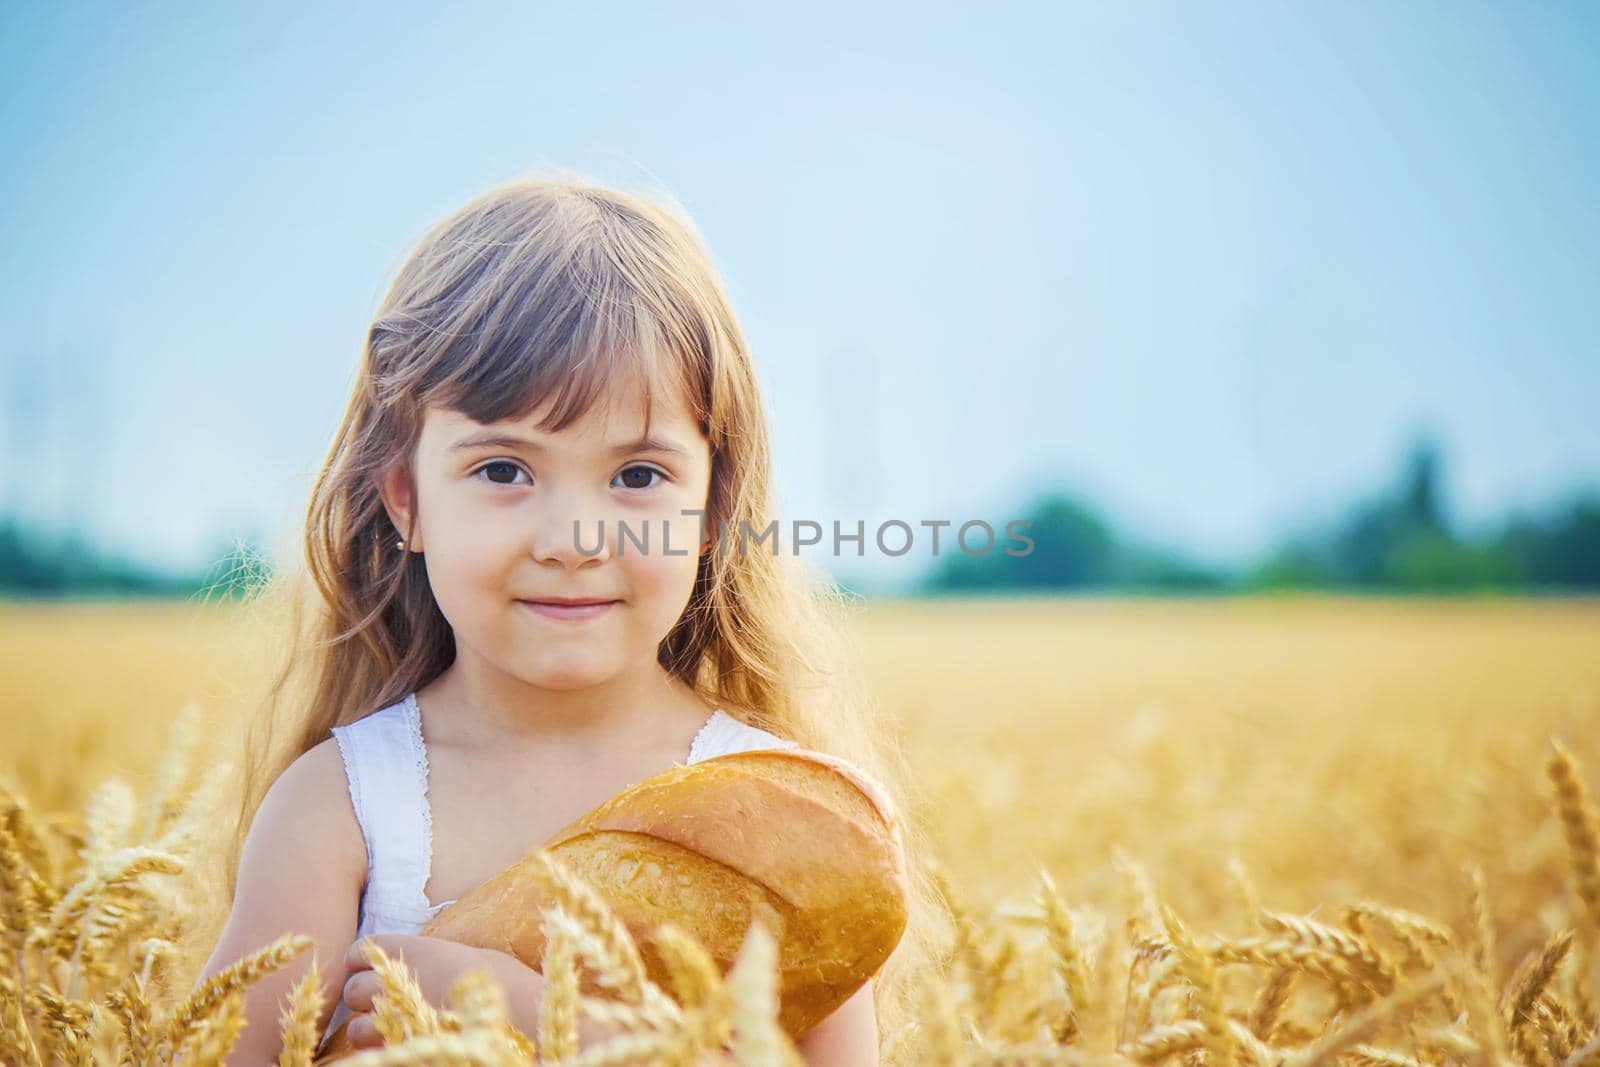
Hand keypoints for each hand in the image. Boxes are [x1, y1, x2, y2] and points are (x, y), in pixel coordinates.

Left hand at [341, 934, 538, 1048]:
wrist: (514, 1012)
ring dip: (369, 1029)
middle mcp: (395, 981)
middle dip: (366, 999)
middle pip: (354, 989)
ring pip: (355, 1026)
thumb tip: (423, 959)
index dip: (362, 963)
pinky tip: (400, 1043)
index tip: (375, 971)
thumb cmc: (498, 980)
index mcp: (412, 951)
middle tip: (390, 1004)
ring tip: (394, 1030)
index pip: (359, 952)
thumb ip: (431, 957)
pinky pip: (367, 1050)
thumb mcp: (466, 955)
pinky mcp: (396, 1045)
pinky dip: (378, 1048)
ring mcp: (394, 1017)